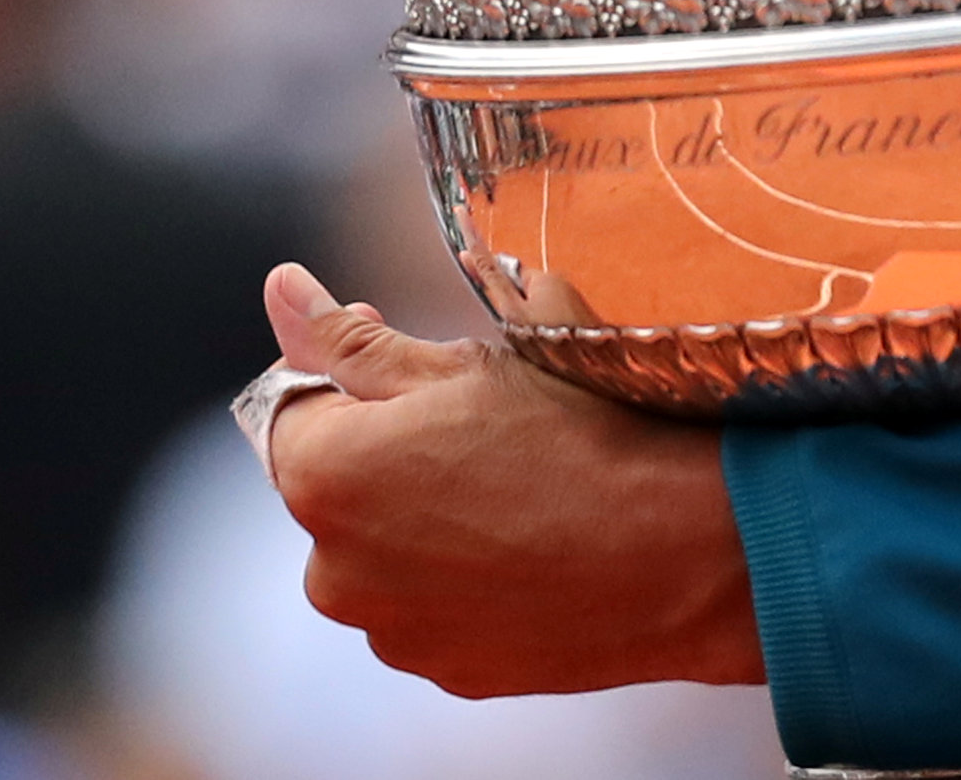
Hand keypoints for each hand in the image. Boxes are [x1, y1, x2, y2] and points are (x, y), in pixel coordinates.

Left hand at [259, 264, 763, 693]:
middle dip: (388, 453)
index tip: (420, 369)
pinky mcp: (446, 670)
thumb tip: (280, 289)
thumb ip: (350, 338)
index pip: (295, 407)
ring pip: (384, 553)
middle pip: (337, 487)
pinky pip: (431, 607)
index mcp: (324, 476)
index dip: (356, 377)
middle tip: (481, 429)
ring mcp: (391, 631)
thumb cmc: (576, 441)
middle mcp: (334, 570)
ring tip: (515, 490)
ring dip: (423, 519)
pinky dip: (464, 576)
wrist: (680, 549)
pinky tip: (530, 544)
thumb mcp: (463, 365)